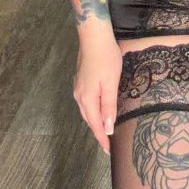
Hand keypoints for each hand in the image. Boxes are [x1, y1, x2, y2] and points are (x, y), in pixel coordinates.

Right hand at [72, 33, 122, 155]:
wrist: (94, 37)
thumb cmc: (106, 58)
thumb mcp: (111, 83)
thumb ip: (109, 106)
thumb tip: (108, 128)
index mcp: (87, 98)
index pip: (95, 124)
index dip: (102, 138)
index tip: (108, 151)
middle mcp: (79, 95)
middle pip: (89, 119)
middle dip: (98, 132)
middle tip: (108, 145)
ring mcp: (78, 87)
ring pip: (86, 111)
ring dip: (95, 122)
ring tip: (104, 131)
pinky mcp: (81, 80)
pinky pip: (86, 102)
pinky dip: (92, 111)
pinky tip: (98, 110)